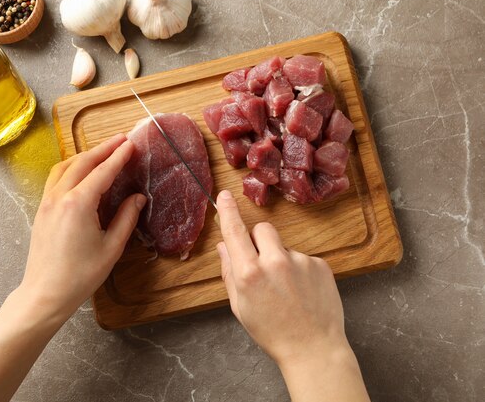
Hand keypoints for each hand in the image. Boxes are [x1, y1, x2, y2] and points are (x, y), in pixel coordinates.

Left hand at [19, 134, 145, 322]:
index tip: (131, 144)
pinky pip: (55, 178)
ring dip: (85, 155)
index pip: (102, 172)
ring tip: (103, 151)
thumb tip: (138, 198)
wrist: (45, 293)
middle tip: (121, 140)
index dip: (118, 157)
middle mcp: (59, 197)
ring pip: (65, 167)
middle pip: (83, 162)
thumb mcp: (111, 247)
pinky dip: (71, 167)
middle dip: (103, 149)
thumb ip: (126, 218)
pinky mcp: (41, 210)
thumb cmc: (81, 275)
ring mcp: (46, 202)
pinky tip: (81, 171)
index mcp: (79, 204)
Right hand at [216, 189, 347, 364]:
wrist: (313, 348)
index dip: (229, 211)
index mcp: (249, 274)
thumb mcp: (240, 307)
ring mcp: (301, 261)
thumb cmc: (272, 332)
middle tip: (262, 263)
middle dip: (259, 240)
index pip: (235, 232)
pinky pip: (303, 257)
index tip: (225, 196)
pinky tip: (302, 292)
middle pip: (263, 229)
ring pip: (284, 245)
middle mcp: (275, 262)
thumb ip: (229, 272)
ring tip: (287, 288)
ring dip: (281, 258)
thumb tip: (224, 246)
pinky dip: (300, 270)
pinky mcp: (320, 264)